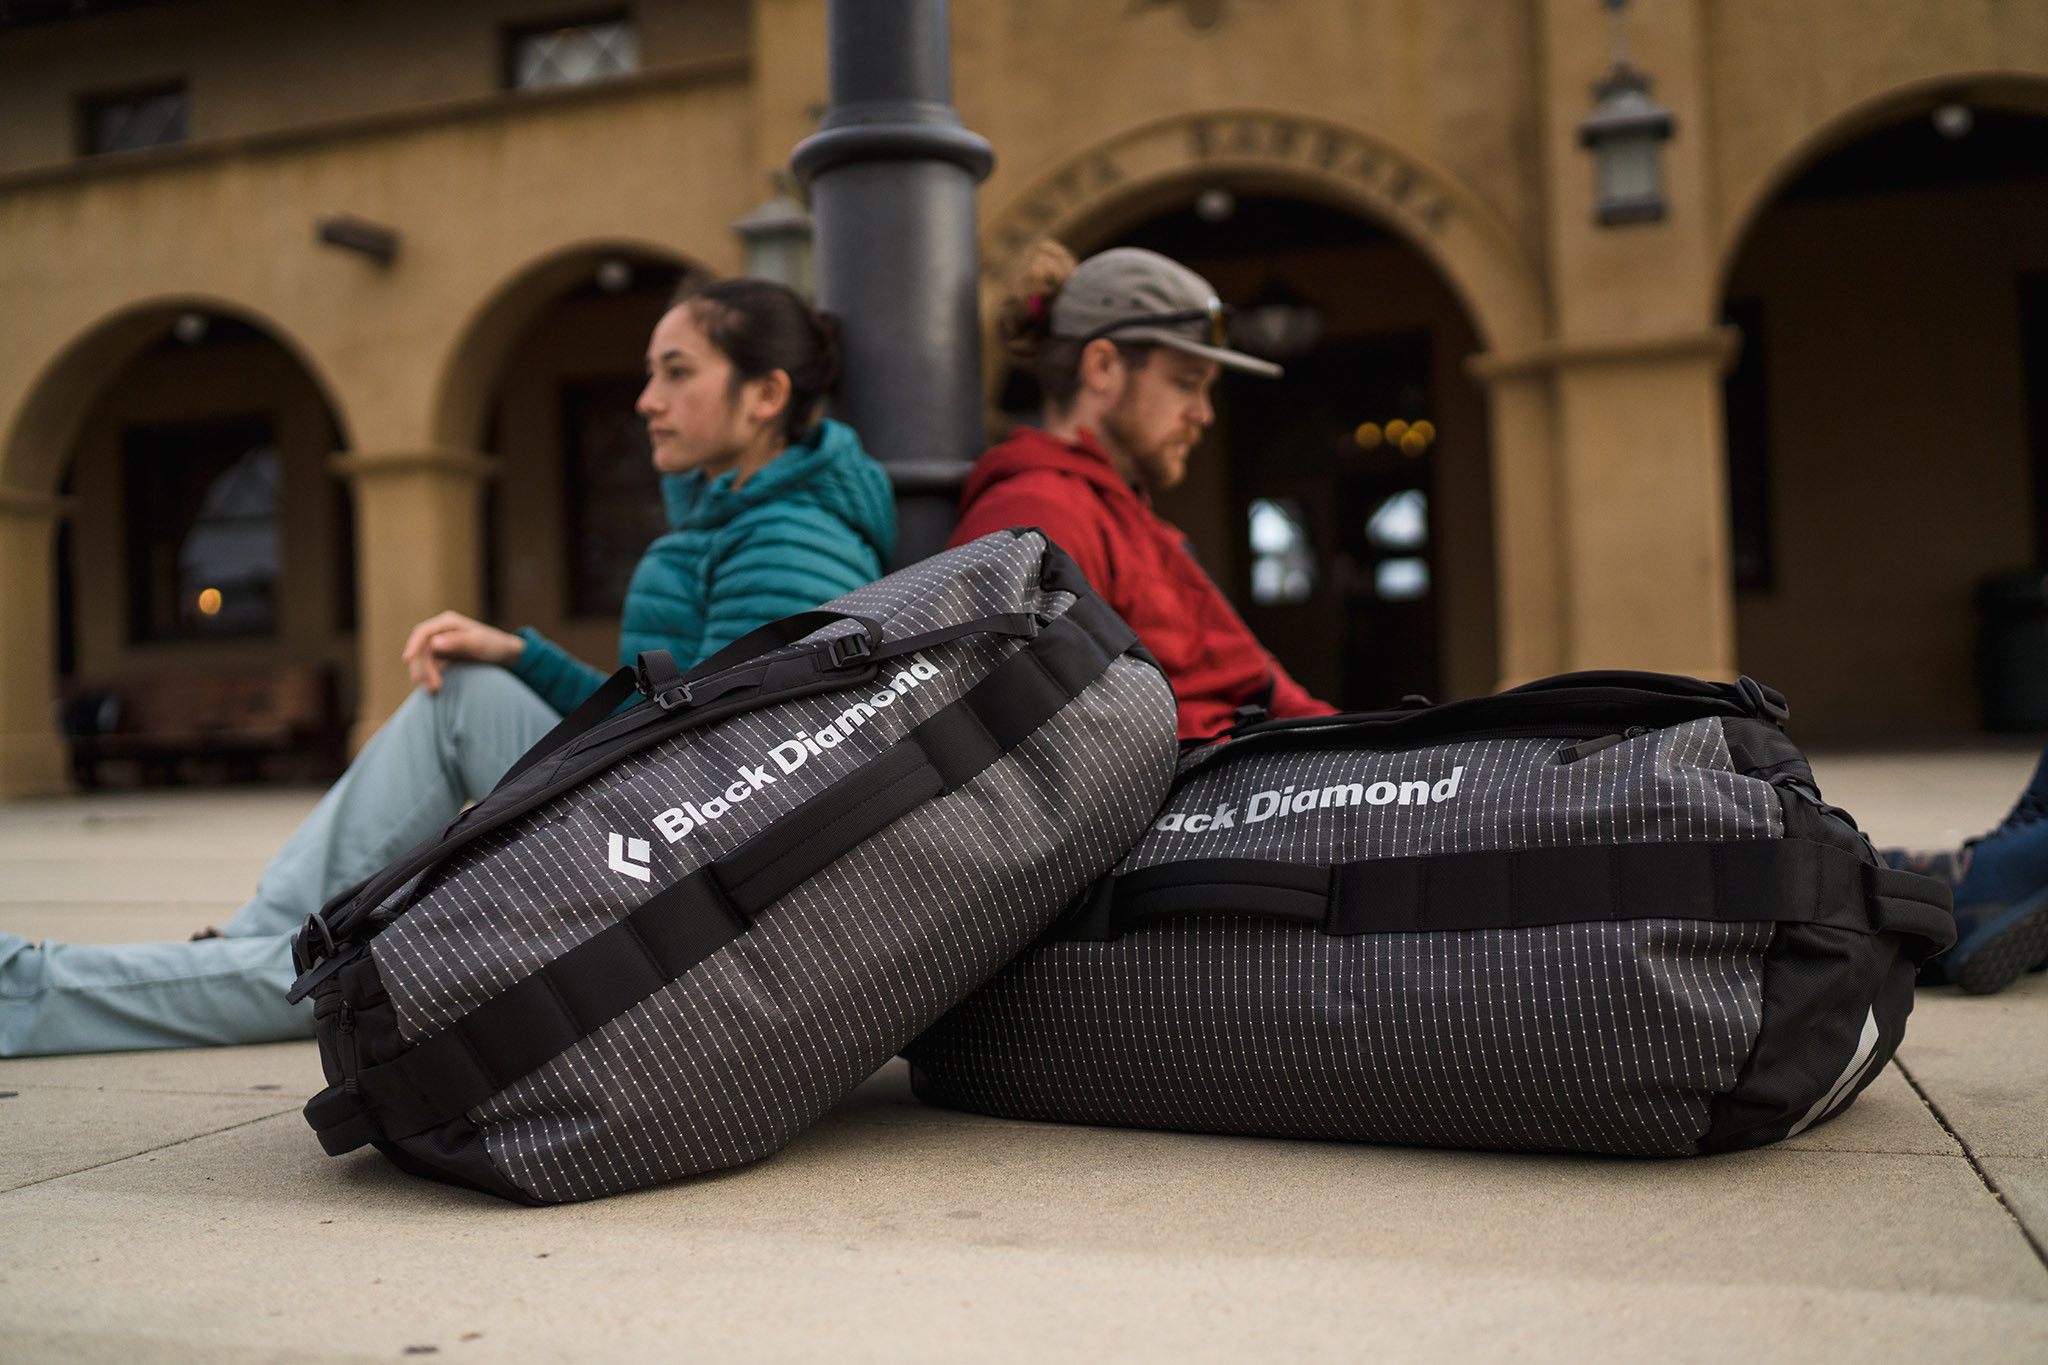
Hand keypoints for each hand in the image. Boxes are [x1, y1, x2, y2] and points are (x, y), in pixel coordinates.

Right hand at [401, 611, 523, 692]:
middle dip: (423, 667)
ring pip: (424, 658)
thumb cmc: (494, 645)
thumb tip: (434, 643)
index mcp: (448, 623)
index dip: (413, 645)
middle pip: (421, 648)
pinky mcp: (443, 653)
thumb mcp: (478, 643)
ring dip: (425, 673)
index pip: (423, 632)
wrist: (505, 654)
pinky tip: (434, 686)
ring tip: (433, 690)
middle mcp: (441, 630)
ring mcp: (441, 641)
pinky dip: (429, 674)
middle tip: (432, 687)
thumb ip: (458, 642)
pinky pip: (430, 664)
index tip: (406, 659)